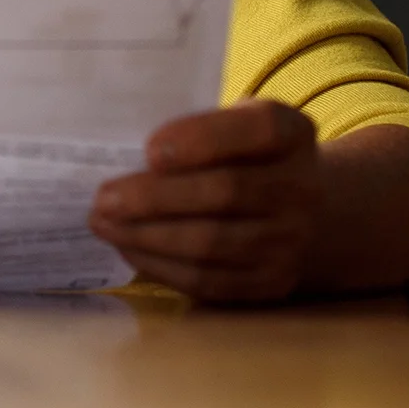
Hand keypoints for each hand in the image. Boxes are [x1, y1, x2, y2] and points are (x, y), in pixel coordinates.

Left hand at [89, 99, 320, 302]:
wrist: (305, 213)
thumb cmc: (244, 157)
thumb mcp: (234, 125)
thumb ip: (194, 130)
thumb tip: (121, 154)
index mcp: (292, 134)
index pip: (257, 130)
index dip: (202, 139)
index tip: (150, 150)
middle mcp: (302, 188)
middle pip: (226, 192)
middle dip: (155, 197)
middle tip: (103, 198)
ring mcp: (291, 241)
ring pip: (212, 243)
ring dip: (148, 236)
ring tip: (103, 224)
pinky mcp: (271, 282)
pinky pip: (209, 280)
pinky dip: (161, 266)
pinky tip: (128, 248)